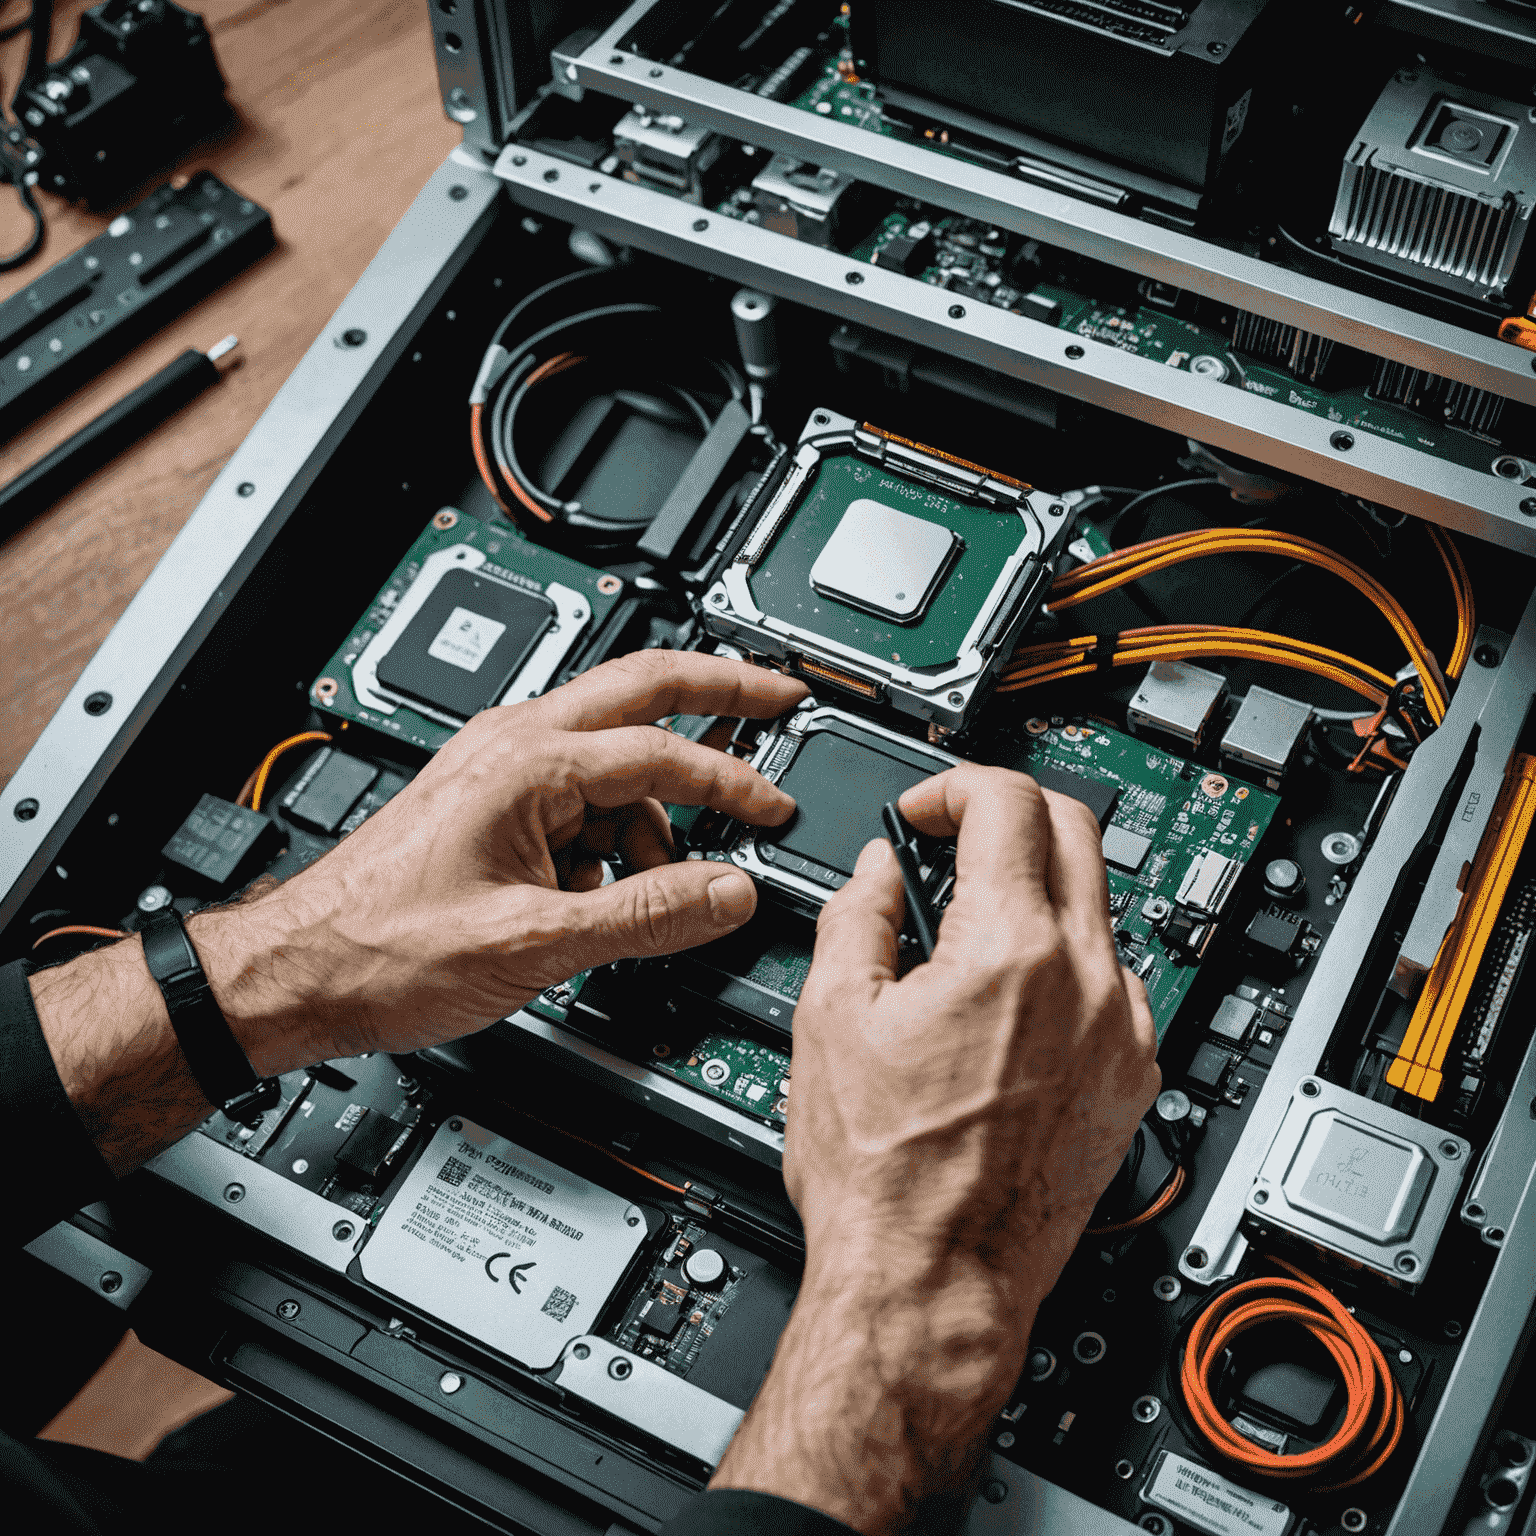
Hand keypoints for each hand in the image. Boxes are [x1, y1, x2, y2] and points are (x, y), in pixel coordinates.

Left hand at [195, 650, 808, 1067]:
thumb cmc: (383, 950)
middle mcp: (512, 745)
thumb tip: (727, 894)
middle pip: (639, 687)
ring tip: (666, 879)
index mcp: (527, 762)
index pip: (661, 752)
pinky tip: (609, 893)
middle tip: (780, 695)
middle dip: (718, 689)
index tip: (775, 810)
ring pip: (612, 757)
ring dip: (656, 804)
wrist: (300, 974)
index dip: (732, 781)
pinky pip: (580, 799)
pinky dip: (614, 834)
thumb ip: (645, 916)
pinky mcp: (490, 804)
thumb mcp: (534, 944)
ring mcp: (499, 770)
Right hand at [712, 764, 1158, 1532]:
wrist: (934, 1285)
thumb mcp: (830, 1019)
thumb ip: (857, 915)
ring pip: (1098, 905)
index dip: (953, 786)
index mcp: (1011, 951)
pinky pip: (1114, 980)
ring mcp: (1121, 1033)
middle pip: (1076, 830)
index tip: (922, 812)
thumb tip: (878, 873)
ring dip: (1037, 889)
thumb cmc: (883, 1179)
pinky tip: (1006, 998)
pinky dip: (1064, 959)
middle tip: (952, 840)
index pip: (1008, 803)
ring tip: (966, 931)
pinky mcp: (1131, 1078)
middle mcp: (1087, 982)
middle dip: (1008, 813)